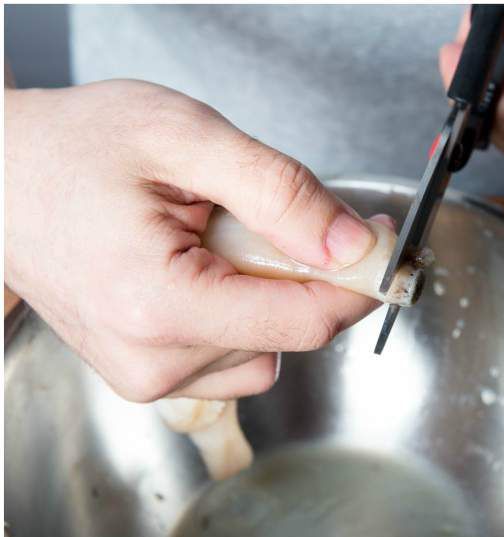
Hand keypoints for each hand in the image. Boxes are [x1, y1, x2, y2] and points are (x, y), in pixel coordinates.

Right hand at [4, 80, 382, 403]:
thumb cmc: (71, 148)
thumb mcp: (183, 136)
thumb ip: (279, 191)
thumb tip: (352, 245)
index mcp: (160, 307)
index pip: (306, 322)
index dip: (356, 283)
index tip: (377, 243)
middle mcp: (154, 361)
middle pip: (289, 334)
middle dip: (292, 273)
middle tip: (240, 215)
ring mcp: (147, 378)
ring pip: (268, 351)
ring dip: (260, 294)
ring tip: (199, 240)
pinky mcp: (148, 377)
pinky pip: (234, 356)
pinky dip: (234, 312)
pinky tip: (190, 269)